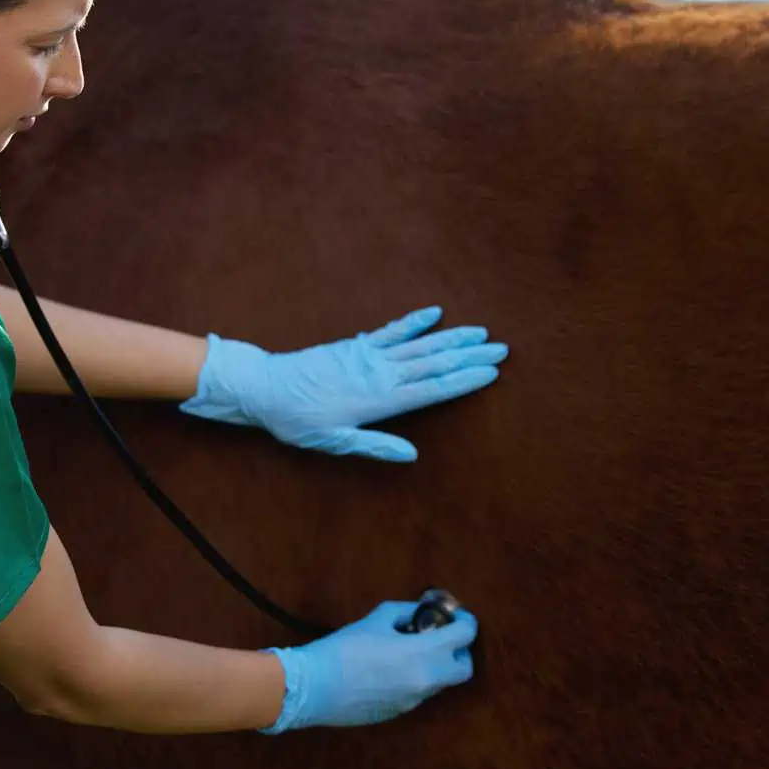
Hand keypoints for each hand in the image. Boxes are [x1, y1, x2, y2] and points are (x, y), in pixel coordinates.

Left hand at [178, 306, 507, 461]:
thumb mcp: (334, 442)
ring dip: (452, 338)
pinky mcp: (356, 345)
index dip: (463, 379)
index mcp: (379, 400)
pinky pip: (392, 331)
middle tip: (502, 349)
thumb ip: (374, 445)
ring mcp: (369, 356)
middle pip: (434, 363)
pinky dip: (414, 322)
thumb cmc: (298, 422)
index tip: (491, 372)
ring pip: (420, 345)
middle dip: (469, 355)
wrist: (265, 388)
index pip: (432, 389)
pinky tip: (435, 313)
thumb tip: (411, 454)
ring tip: (481, 332)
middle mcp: (380, 373)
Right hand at [260, 601, 478, 733]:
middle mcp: (427, 681)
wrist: (315, 687)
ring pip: (441, 683)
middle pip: (464, 669)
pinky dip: (415, 679)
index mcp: (425, 654)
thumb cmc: (345, 648)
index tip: (457, 617)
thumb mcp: (377, 620)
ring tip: (408, 651)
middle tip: (441, 638)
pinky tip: (389, 670)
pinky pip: (418, 693)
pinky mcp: (400, 712)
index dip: (465, 622)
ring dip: (436, 666)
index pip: (465, 637)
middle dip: (459, 651)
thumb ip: (405, 613)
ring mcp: (414, 701)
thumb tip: (419, 613)